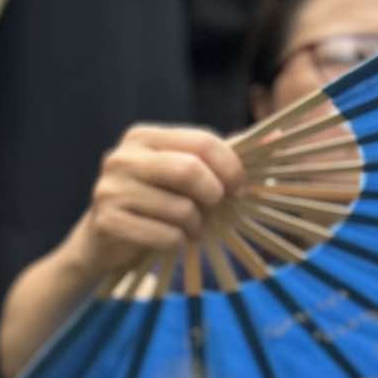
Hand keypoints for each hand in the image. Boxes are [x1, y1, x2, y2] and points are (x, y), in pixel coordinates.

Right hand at [66, 124, 247, 279]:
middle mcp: (121, 157)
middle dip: (214, 195)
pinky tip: (170, 240)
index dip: (231, 167)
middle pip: (190, 170)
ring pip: (180, 209)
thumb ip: (222, 153)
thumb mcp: (182, 171)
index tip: (239, 188)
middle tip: (215, 208)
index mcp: (143, 136)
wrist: (101, 239)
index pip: (201, 141)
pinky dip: (177, 243)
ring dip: (195, 225)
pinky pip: (165, 235)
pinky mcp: (107, 221)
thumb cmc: (153, 201)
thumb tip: (276, 134)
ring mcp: (110, 189)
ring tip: (188, 228)